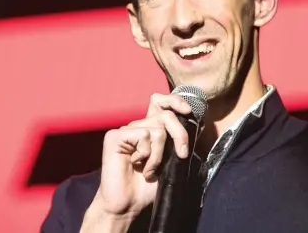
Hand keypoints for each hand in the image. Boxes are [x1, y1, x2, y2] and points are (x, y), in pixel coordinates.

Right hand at [93, 93, 193, 218]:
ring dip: (159, 155)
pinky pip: (144, 136)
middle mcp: (137, 126)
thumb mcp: (169, 162)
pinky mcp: (115, 136)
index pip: (160, 103)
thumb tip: (193, 126)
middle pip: (166, 115)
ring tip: (149, 169)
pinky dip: (147, 155)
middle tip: (182, 154)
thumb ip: (175, 143)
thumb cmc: (146, 187)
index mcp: (148, 129)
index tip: (188, 111)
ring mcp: (124, 130)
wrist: (127, 205)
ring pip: (158, 129)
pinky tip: (136, 164)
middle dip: (180, 135)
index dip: (174, 102)